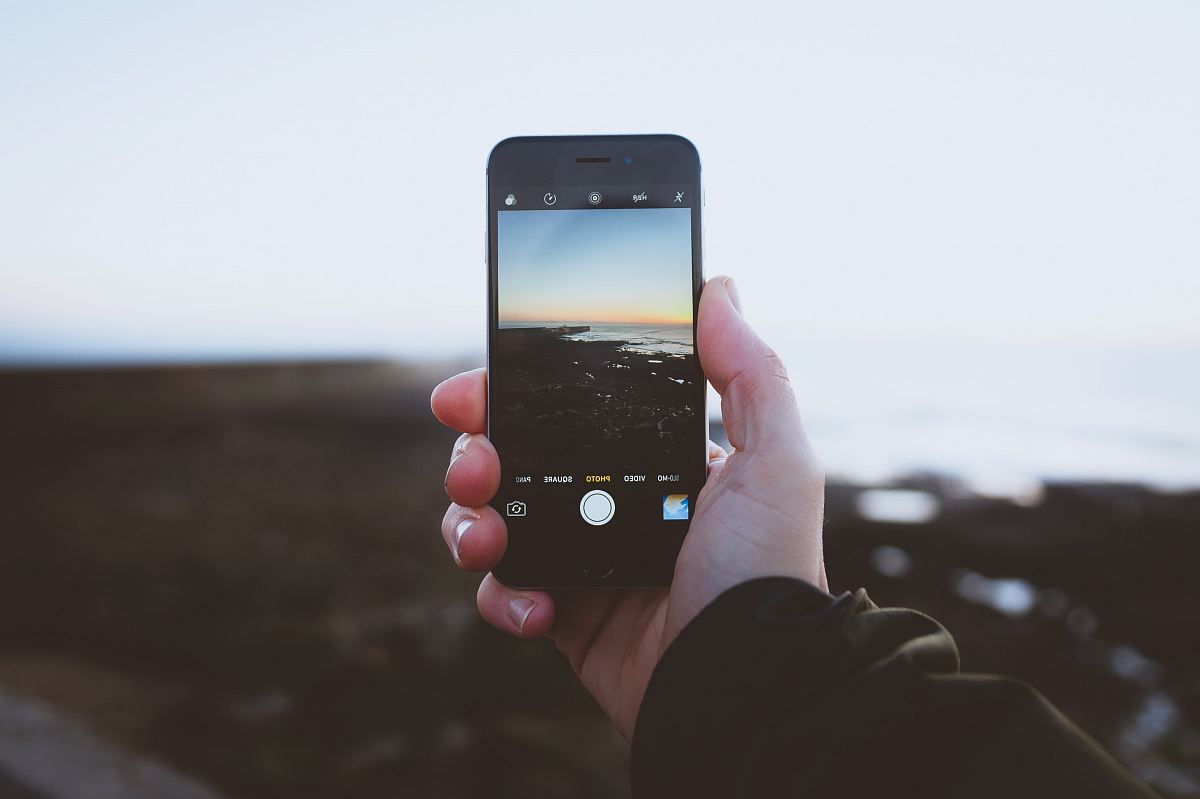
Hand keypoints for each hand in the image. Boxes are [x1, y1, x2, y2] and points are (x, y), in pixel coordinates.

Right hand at [431, 276, 826, 740]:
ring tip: (486, 534)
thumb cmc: (767, 569)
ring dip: (469, 520)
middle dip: (474, 451)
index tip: (476, 384)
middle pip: (513, 457)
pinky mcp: (564, 615)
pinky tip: (538, 608)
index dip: (515, 391)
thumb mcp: (776, 461)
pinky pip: (504, 592)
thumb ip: (750, 372)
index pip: (568, 408)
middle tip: (473, 458)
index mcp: (652, 459)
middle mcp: (610, 501)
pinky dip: (503, 596)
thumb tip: (719, 287)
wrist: (746, 681)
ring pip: (491, 519)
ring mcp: (582, 557)